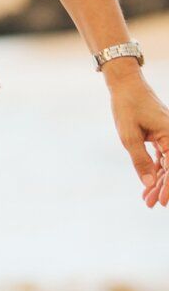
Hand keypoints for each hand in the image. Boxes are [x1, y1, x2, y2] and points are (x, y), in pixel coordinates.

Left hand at [107, 69, 168, 206]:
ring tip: (147, 200)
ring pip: (168, 166)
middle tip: (151, 204)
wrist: (125, 86)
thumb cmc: (127, 107)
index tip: (162, 201)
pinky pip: (163, 159)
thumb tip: (148, 184)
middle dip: (163, 188)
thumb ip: (140, 160)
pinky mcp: (162, 138)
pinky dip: (155, 172)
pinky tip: (148, 186)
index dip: (168, 186)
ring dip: (158, 182)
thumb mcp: (129, 136)